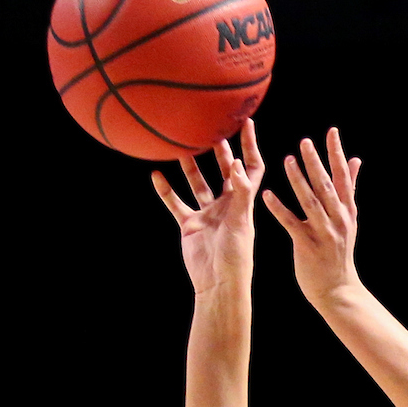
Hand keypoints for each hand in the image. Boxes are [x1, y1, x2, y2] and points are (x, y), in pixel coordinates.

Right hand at [151, 119, 264, 295]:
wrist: (217, 284)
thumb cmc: (236, 257)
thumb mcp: (241, 222)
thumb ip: (240, 193)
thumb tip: (237, 162)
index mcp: (243, 202)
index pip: (251, 168)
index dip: (250, 146)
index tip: (246, 122)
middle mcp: (226, 205)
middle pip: (224, 170)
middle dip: (219, 150)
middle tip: (210, 127)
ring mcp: (207, 214)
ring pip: (197, 183)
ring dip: (190, 166)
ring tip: (180, 146)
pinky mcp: (190, 225)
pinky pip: (176, 203)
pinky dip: (166, 190)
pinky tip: (156, 175)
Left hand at [262, 127, 361, 307]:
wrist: (337, 289)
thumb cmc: (338, 252)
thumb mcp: (349, 219)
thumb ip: (350, 188)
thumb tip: (356, 159)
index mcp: (347, 211)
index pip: (343, 177)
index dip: (337, 154)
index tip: (331, 132)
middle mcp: (338, 219)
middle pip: (326, 186)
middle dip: (316, 163)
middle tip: (305, 142)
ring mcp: (324, 233)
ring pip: (311, 202)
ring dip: (299, 180)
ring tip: (287, 160)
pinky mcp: (307, 246)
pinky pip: (291, 223)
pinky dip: (279, 208)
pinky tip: (267, 195)